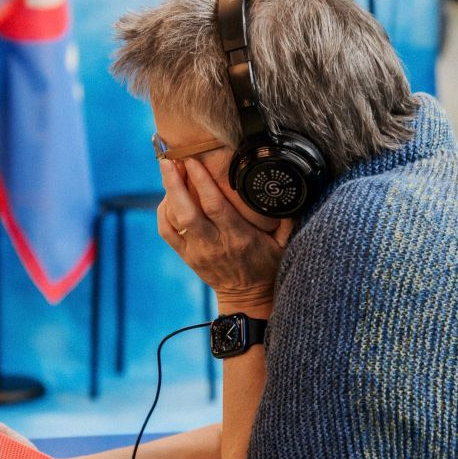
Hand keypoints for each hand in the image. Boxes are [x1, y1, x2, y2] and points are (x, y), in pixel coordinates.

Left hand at [158, 157, 293, 307]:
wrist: (247, 298)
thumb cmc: (267, 267)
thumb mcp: (284, 244)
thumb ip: (286, 218)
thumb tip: (295, 189)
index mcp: (238, 237)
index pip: (215, 206)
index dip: (202, 182)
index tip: (194, 160)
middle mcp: (214, 244)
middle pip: (187, 211)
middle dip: (175, 183)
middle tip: (169, 160)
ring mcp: (197, 251)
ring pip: (174, 220)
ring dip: (168, 193)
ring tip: (168, 169)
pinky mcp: (186, 256)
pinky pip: (167, 232)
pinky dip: (163, 212)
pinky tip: (167, 195)